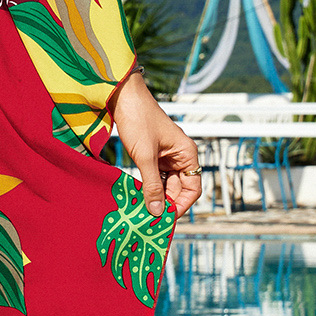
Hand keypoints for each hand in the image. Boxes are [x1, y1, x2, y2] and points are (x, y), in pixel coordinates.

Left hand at [110, 68, 201, 220]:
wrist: (123, 97)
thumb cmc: (138, 120)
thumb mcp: (145, 156)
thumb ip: (152, 185)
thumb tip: (156, 211)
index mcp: (187, 154)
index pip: (193, 189)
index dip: (180, 205)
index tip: (165, 219)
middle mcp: (180, 156)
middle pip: (178, 189)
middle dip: (165, 203)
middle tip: (148, 219)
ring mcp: (166, 156)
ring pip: (164, 184)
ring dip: (154, 196)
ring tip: (140, 210)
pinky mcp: (152, 155)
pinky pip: (154, 176)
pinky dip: (147, 186)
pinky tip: (136, 196)